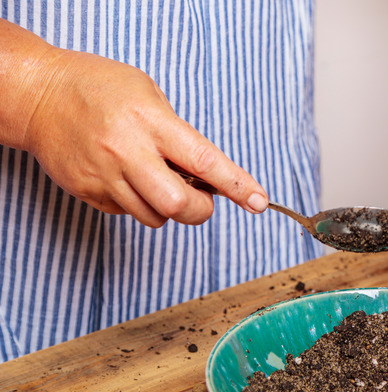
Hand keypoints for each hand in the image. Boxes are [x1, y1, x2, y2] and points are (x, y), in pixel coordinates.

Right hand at [21, 48, 267, 226]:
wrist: (39, 95)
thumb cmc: (100, 88)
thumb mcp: (150, 94)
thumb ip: (179, 134)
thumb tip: (210, 174)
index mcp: (151, 122)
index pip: (205, 162)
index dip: (238, 186)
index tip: (259, 201)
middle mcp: (128, 152)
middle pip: (179, 205)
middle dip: (200, 210)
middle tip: (201, 199)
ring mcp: (104, 175)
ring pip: (155, 218)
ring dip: (169, 209)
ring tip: (158, 179)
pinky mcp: (87, 192)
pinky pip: (128, 213)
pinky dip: (140, 204)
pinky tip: (129, 178)